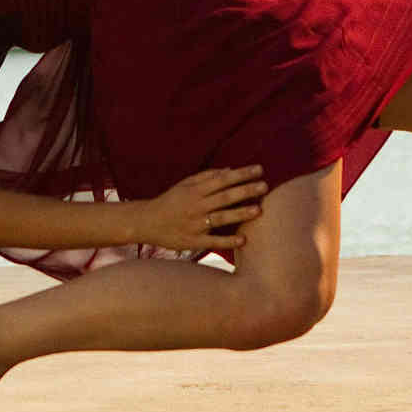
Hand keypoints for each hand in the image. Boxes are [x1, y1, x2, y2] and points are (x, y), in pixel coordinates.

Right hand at [137, 165, 268, 251]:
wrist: (147, 222)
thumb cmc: (170, 200)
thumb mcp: (185, 184)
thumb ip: (207, 176)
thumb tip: (230, 170)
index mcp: (195, 190)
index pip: (223, 179)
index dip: (241, 174)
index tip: (259, 169)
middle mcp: (196, 206)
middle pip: (225, 197)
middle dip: (245, 190)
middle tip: (265, 186)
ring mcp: (195, 224)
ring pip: (221, 217)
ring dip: (240, 213)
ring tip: (258, 210)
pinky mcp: (193, 241)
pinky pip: (212, 241)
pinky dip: (227, 241)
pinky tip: (243, 239)